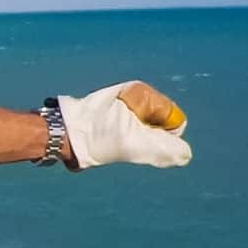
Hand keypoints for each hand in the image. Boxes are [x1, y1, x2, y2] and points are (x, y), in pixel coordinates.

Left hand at [56, 82, 191, 168]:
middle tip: (125, 142)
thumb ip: (167, 149)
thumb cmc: (97, 137)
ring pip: (145, 130)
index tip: (141, 139)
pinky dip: (125, 141)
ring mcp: (121, 104)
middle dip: (149, 138)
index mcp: (142, 92)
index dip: (163, 135)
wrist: (62, 135)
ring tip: (114, 141)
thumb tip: (185, 154)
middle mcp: (133, 95)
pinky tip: (108, 142)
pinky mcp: (110, 115)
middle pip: (160, 124)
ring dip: (136, 141)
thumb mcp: (137, 144)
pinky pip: (130, 131)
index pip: (174, 118)